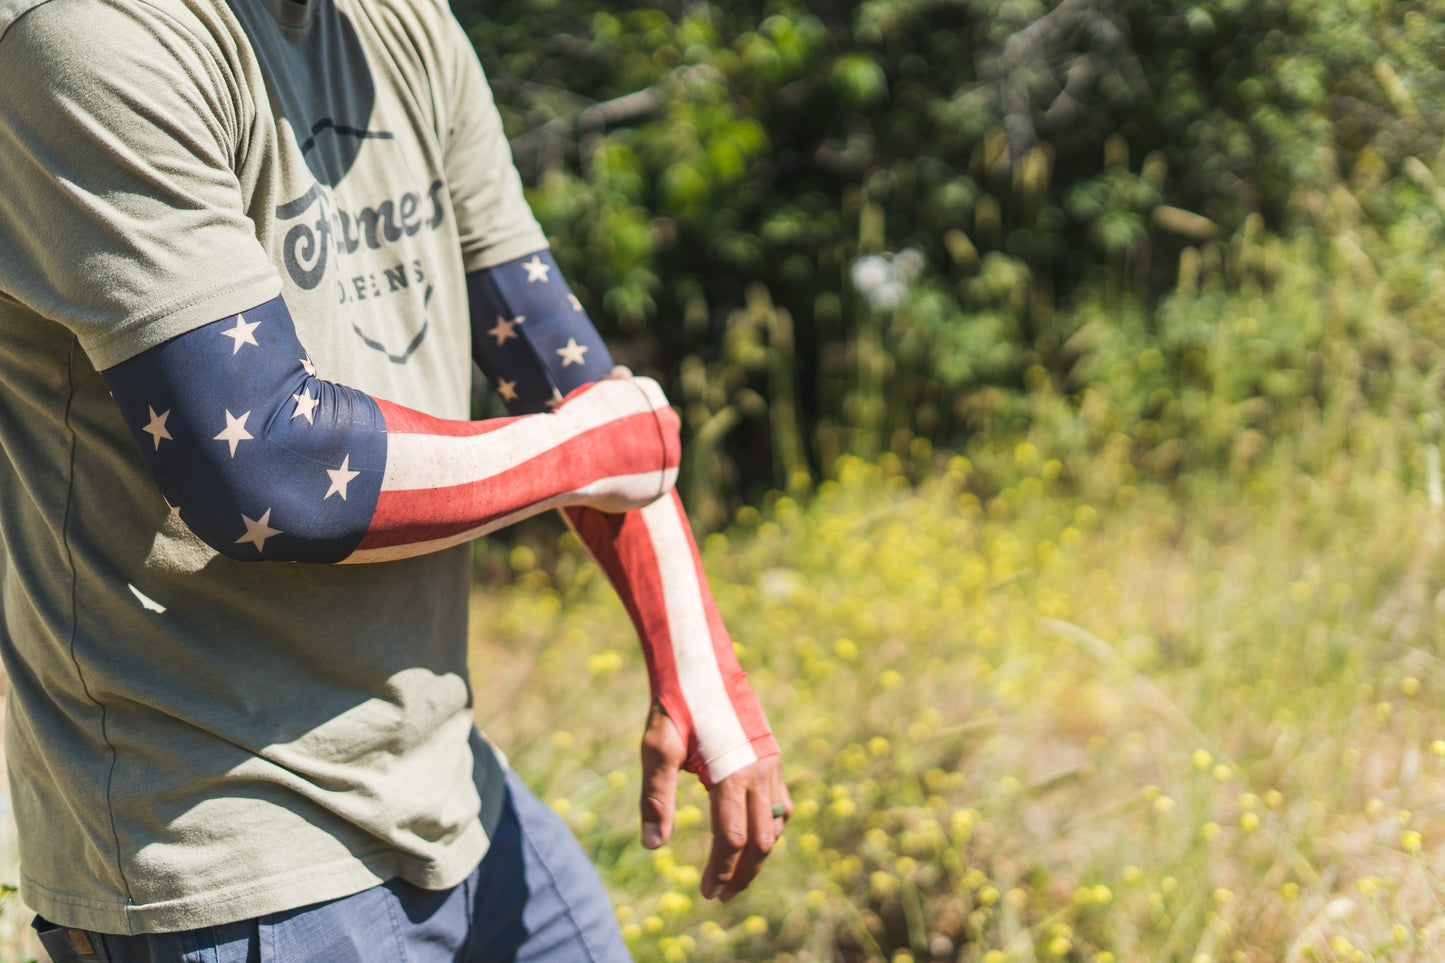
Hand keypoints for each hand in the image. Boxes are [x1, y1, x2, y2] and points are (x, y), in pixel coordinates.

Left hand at [639, 701, 789, 900]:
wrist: (700, 662)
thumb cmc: (674, 705)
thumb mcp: (657, 750)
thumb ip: (655, 799)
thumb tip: (653, 848)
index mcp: (731, 773)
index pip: (732, 840)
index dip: (721, 872)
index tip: (707, 894)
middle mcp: (759, 771)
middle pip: (761, 841)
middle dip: (743, 874)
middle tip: (721, 897)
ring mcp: (770, 763)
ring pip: (776, 825)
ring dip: (758, 855)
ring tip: (736, 876)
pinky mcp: (772, 754)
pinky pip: (781, 803)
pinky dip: (770, 828)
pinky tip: (754, 837)